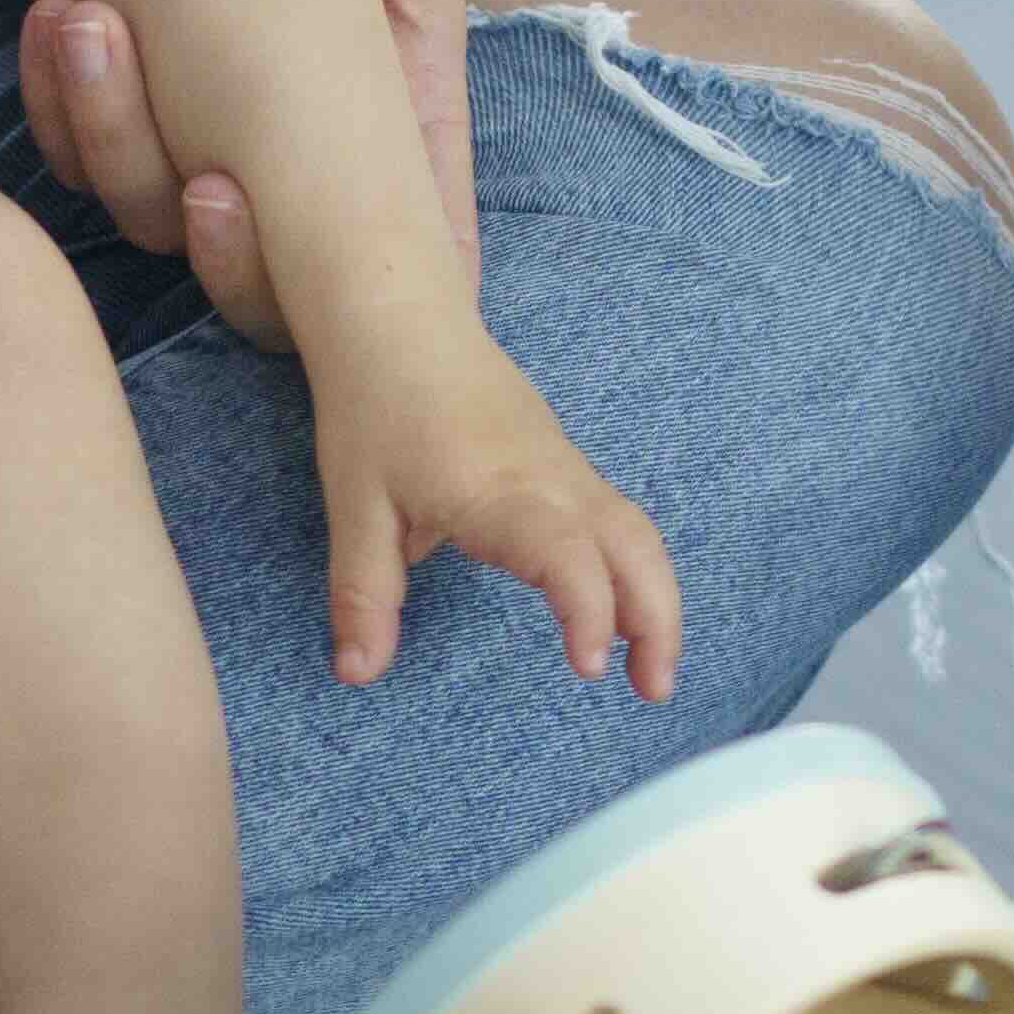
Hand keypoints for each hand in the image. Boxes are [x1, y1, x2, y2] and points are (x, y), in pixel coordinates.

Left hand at [24, 0, 469, 342]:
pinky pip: (84, 160)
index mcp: (399, 82)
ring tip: (89, 24)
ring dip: (121, 150)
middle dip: (239, 258)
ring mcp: (208, 122)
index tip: (332, 269)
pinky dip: (60, 114)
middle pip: (286, 275)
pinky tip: (48, 19)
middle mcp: (306, 128)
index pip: (428, 233)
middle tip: (205, 180)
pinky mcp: (124, 100)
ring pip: (164, 219)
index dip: (395, 290)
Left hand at [312, 322, 685, 697]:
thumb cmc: (375, 410)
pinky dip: (637, 569)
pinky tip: (624, 614)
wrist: (401, 322)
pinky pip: (619, 519)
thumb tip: (359, 673)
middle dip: (658, 618)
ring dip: (656, 598)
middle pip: (632, 544)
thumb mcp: (355, 508)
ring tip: (651, 671)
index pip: (565, 553)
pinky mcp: (563, 463)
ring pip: (635, 532)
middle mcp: (548, 478)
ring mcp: (564, 466)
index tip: (592, 666)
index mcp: (497, 490)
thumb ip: (365, 594)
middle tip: (655, 691)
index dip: (588, 610)